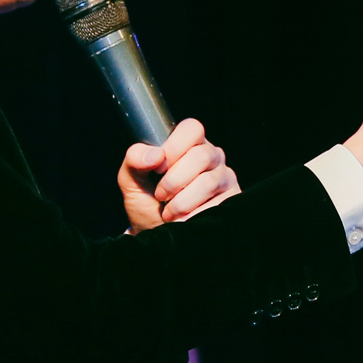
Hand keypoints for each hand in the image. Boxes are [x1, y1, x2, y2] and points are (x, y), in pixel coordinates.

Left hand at [117, 118, 240, 231]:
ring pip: (207, 181)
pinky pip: (216, 203)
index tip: (158, 167)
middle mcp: (211, 157)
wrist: (157, 234)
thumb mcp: (132, 182)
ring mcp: (224, 178)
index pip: (192, 129)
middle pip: (200, 156)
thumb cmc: (147, 204)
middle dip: (173, 180)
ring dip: (181, 201)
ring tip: (169, 211)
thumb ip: (134, 160)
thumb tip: (155, 154)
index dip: (174, 147)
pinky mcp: (231, 199)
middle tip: (160, 195)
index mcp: (188, 144)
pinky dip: (193, 214)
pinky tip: (185, 218)